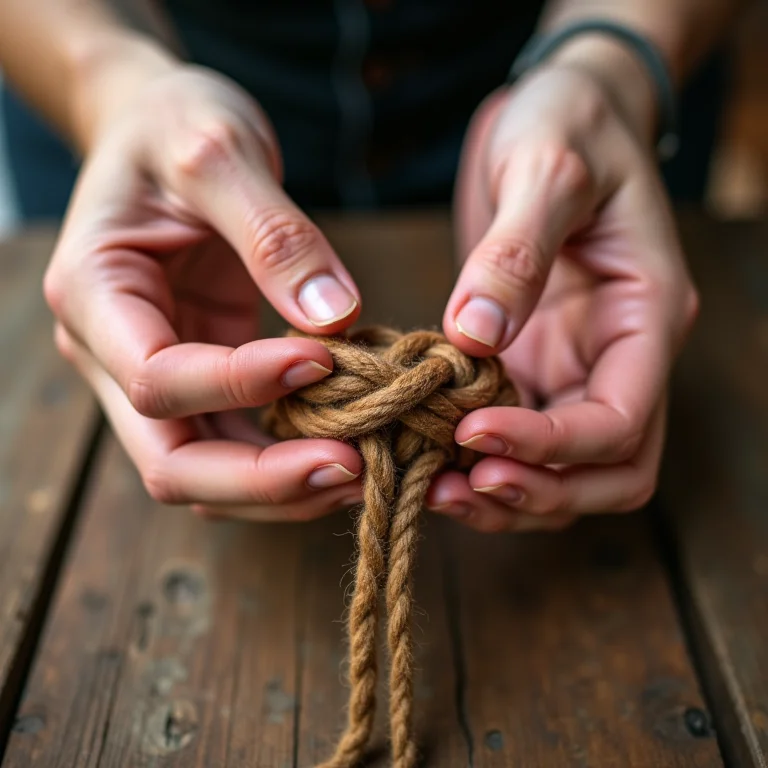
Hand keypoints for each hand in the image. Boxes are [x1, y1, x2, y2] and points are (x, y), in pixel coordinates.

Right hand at [45, 63, 362, 518]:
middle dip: (262, 480)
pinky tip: (349, 449)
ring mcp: (157, 375)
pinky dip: (288, 460)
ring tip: (366, 468)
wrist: (160, 130)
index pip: (158, 378)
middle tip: (352, 468)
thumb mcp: (219, 149)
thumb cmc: (175, 125)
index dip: (240, 384)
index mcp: (94, 294)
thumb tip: (332, 319)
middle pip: (172, 462)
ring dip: (282, 487)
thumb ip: (273, 233)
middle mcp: (113, 354)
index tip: (324, 359)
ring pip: (207, 473)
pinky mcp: (202, 379)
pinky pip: (238, 443)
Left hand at [431, 46, 697, 531]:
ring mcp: (575, 365)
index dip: (552, 446)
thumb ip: (517, 251)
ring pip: (564, 470)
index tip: (472, 434)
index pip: (620, 420)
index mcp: (646, 315)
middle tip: (460, 489)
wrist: (561, 113)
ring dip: (507, 492)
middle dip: (539, 492)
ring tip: (436, 487)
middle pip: (607, 471)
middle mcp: (618, 355)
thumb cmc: (570, 124)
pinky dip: (479, 459)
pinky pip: (517, 436)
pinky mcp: (532, 362)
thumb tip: (475, 334)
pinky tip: (428, 451)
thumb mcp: (547, 169)